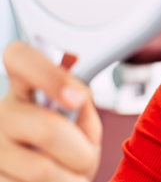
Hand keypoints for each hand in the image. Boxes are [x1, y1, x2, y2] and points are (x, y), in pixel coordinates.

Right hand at [0, 42, 101, 180]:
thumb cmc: (70, 150)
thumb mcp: (82, 121)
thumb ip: (81, 102)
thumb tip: (76, 96)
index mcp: (23, 87)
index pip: (20, 58)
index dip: (49, 75)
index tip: (76, 98)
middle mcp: (0, 113)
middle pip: (46, 128)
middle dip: (79, 150)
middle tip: (85, 158)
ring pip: (40, 169)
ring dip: (69, 179)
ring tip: (70, 176)